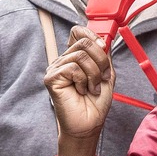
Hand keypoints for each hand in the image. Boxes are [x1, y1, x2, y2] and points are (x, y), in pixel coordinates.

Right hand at [45, 26, 113, 155]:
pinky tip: (81, 91)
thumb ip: (103, 55)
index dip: (93, 36)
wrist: (89, 124)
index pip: (78, 32)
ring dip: (94, 73)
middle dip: (100, 60)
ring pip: (81, 55)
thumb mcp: (105, 73)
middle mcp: (63, 60)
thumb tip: (102, 38)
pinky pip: (73, 68)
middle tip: (101, 77)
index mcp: (74, 57)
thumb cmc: (96, 102)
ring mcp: (55, 68)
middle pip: (84, 41)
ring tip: (92, 88)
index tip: (104, 48)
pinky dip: (83, 80)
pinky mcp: (52, 78)